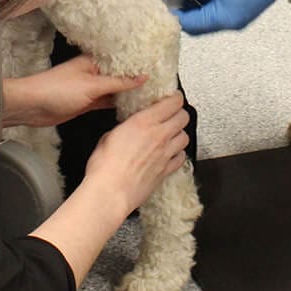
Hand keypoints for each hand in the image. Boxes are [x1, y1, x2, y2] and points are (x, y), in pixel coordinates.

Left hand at [1, 55, 146, 127]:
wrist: (32, 107)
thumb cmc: (56, 90)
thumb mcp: (91, 85)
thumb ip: (117, 82)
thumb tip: (142, 77)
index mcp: (94, 61)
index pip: (121, 59)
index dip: (138, 62)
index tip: (157, 66)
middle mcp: (94, 73)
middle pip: (119, 75)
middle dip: (136, 79)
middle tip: (159, 83)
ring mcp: (91, 89)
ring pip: (115, 90)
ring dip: (128, 93)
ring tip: (151, 95)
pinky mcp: (87, 103)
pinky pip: (107, 102)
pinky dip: (118, 104)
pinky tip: (132, 108)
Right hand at [83, 92, 189, 213]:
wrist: (110, 193)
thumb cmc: (105, 167)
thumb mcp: (108, 136)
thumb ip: (124, 128)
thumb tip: (126, 129)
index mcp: (143, 122)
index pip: (172, 102)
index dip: (175, 97)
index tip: (172, 97)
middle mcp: (159, 136)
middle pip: (183, 117)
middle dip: (179, 113)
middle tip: (172, 114)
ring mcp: (165, 154)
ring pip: (185, 137)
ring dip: (179, 133)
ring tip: (171, 134)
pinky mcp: (166, 171)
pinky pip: (181, 158)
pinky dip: (178, 154)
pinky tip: (170, 154)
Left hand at [163, 0, 290, 34]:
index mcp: (223, 18)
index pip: (189, 24)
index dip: (174, 12)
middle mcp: (231, 24)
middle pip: (198, 25)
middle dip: (183, 10)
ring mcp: (239, 18)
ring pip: (209, 18)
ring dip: (195, 5)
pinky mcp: (244, 10)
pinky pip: (220, 12)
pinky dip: (207, 2)